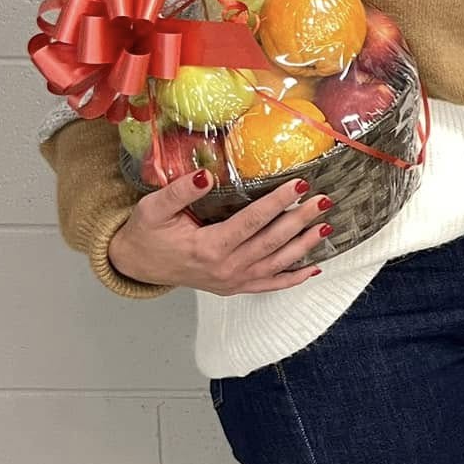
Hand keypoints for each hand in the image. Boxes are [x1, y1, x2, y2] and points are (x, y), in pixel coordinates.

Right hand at [108, 169, 331, 296]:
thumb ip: (179, 192)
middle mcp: (226, 267)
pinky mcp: (234, 287)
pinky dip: (293, 279)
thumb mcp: (153, 209)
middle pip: (272, 241)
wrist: (137, 265)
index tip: (300, 185)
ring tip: (326, 226)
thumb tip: (204, 175)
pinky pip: (269, 285)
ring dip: (304, 245)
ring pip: (277, 263)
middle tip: (324, 200)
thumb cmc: (146, 234)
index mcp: (209, 247)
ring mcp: (232, 280)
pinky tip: (313, 268)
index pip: (253, 221)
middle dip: (301, 220)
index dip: (278, 202)